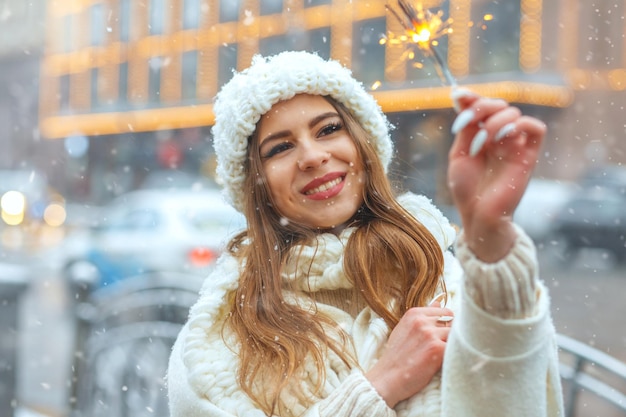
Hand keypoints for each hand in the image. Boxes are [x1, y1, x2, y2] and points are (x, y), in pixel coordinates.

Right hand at [365, 304, 453, 407]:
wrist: (387, 378)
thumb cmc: (396, 356)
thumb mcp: (405, 329)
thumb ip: (422, 317)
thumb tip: (439, 302)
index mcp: (414, 313)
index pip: (444, 311)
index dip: (447, 325)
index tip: (441, 337)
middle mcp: (422, 321)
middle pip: (452, 322)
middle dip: (451, 334)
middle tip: (443, 347)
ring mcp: (430, 334)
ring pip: (456, 335)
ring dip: (452, 345)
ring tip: (442, 356)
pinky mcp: (437, 349)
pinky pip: (456, 348)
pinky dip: (453, 355)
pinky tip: (443, 362)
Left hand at [447, 88, 545, 261]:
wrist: (478, 214)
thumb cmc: (466, 189)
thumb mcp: (459, 155)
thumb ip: (466, 128)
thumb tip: (464, 99)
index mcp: (479, 135)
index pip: (480, 107)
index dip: (471, 97)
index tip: (459, 94)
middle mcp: (498, 137)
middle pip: (497, 105)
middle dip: (481, 107)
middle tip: (467, 122)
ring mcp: (514, 144)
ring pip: (513, 113)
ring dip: (494, 122)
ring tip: (480, 143)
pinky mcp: (528, 155)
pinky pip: (536, 129)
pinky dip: (521, 124)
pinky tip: (503, 136)